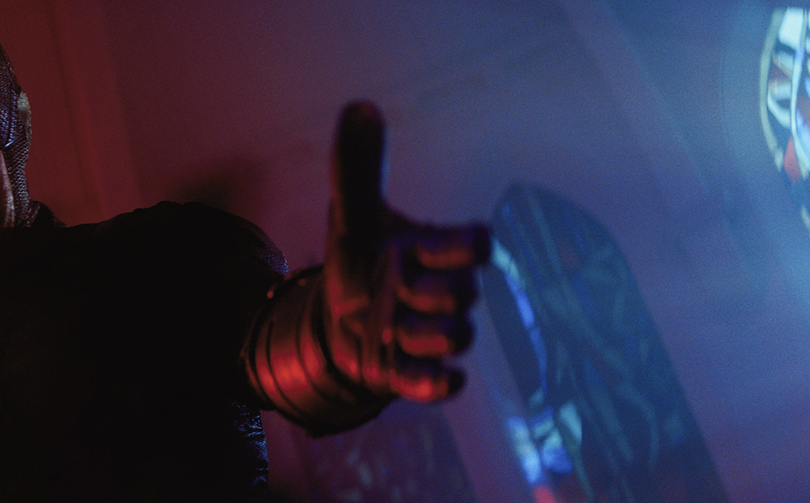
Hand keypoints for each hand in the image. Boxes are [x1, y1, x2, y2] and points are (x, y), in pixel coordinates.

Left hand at [324, 101, 488, 401]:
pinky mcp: (406, 373)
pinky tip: (444, 380)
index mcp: (430, 251)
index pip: (471, 245)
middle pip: (464, 295)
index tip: (461, 243)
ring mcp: (424, 334)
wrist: (338, 319)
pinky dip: (438, 383)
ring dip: (431, 332)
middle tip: (403, 287)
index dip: (465, 245)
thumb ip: (357, 165)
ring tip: (398, 325)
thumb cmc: (360, 259)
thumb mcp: (351, 213)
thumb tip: (360, 106)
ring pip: (452, 336)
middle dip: (439, 291)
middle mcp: (436, 293)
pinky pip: (433, 383)